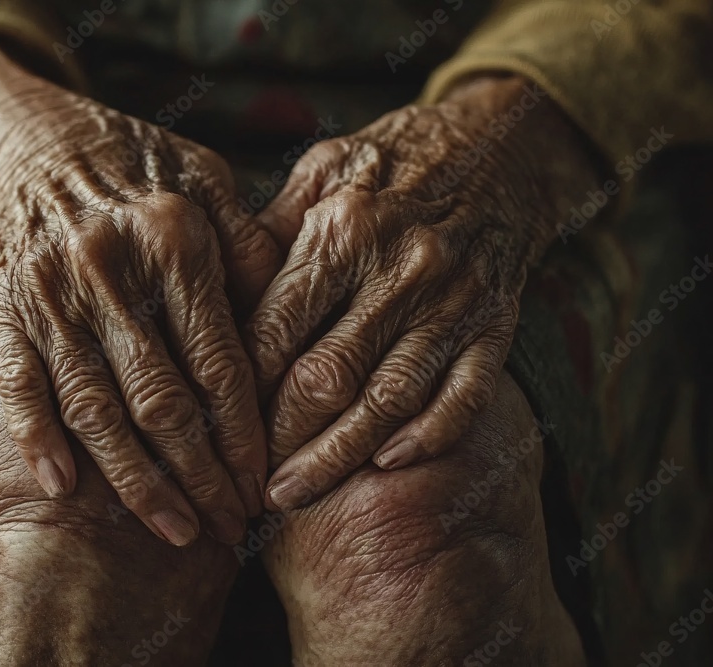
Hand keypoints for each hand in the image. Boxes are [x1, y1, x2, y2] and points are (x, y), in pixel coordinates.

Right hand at [0, 41, 281, 545]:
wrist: (28, 135)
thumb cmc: (138, 163)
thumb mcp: (209, 182)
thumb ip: (251, 252)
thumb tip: (291, 327)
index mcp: (173, 241)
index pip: (219, 363)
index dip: (244, 433)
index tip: (263, 483)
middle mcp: (110, 272)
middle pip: (160, 401)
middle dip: (201, 475)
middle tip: (229, 525)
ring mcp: (51, 294)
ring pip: (96, 410)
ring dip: (136, 481)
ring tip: (174, 530)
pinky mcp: (5, 308)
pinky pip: (22, 386)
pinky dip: (39, 441)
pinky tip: (66, 490)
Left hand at [247, 75, 600, 509]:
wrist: (498, 147)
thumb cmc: (388, 162)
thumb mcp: (321, 172)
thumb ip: (270, 233)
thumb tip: (215, 295)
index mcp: (345, 229)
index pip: (278, 329)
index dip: (241, 387)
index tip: (214, 426)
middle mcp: (401, 268)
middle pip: (328, 375)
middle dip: (279, 438)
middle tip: (240, 480)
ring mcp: (454, 301)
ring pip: (389, 399)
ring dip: (337, 457)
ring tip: (291, 496)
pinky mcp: (494, 326)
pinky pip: (464, 395)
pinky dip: (429, 437)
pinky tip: (387, 467)